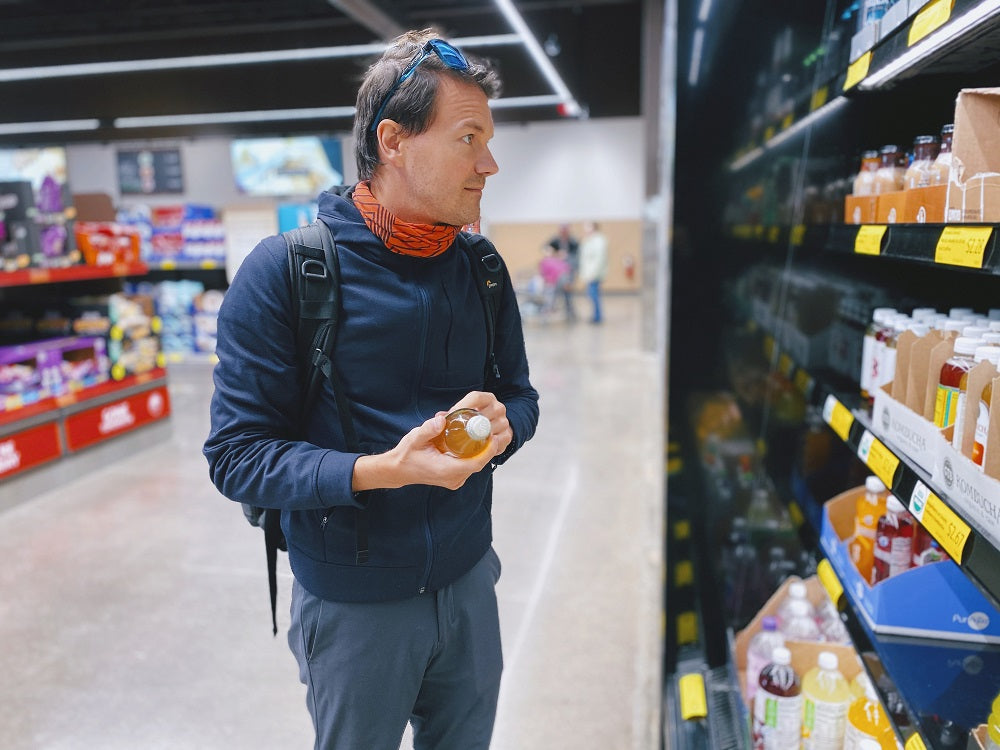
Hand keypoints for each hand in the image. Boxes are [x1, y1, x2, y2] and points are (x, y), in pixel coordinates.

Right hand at [352, 405, 500, 491]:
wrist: (398, 470)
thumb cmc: (406, 455)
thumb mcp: (414, 439)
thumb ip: (428, 429)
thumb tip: (442, 418)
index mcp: (445, 470)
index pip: (474, 463)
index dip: (487, 451)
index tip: (493, 437)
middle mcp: (452, 478)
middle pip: (478, 463)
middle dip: (486, 447)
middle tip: (489, 429)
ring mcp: (454, 480)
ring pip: (474, 465)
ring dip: (480, 451)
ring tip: (483, 433)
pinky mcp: (453, 478)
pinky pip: (469, 466)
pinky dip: (473, 455)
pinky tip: (473, 442)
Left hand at [444, 391, 511, 456]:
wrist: (492, 429)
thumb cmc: (474, 419)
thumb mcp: (462, 412)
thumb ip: (450, 414)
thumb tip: (439, 417)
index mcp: (487, 398)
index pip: (476, 397)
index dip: (462, 406)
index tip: (451, 416)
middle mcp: (498, 408)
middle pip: (482, 415)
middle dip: (466, 425)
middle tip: (453, 433)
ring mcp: (504, 422)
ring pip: (489, 430)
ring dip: (476, 438)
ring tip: (464, 442)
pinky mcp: (507, 436)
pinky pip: (496, 443)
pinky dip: (486, 447)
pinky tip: (477, 448)